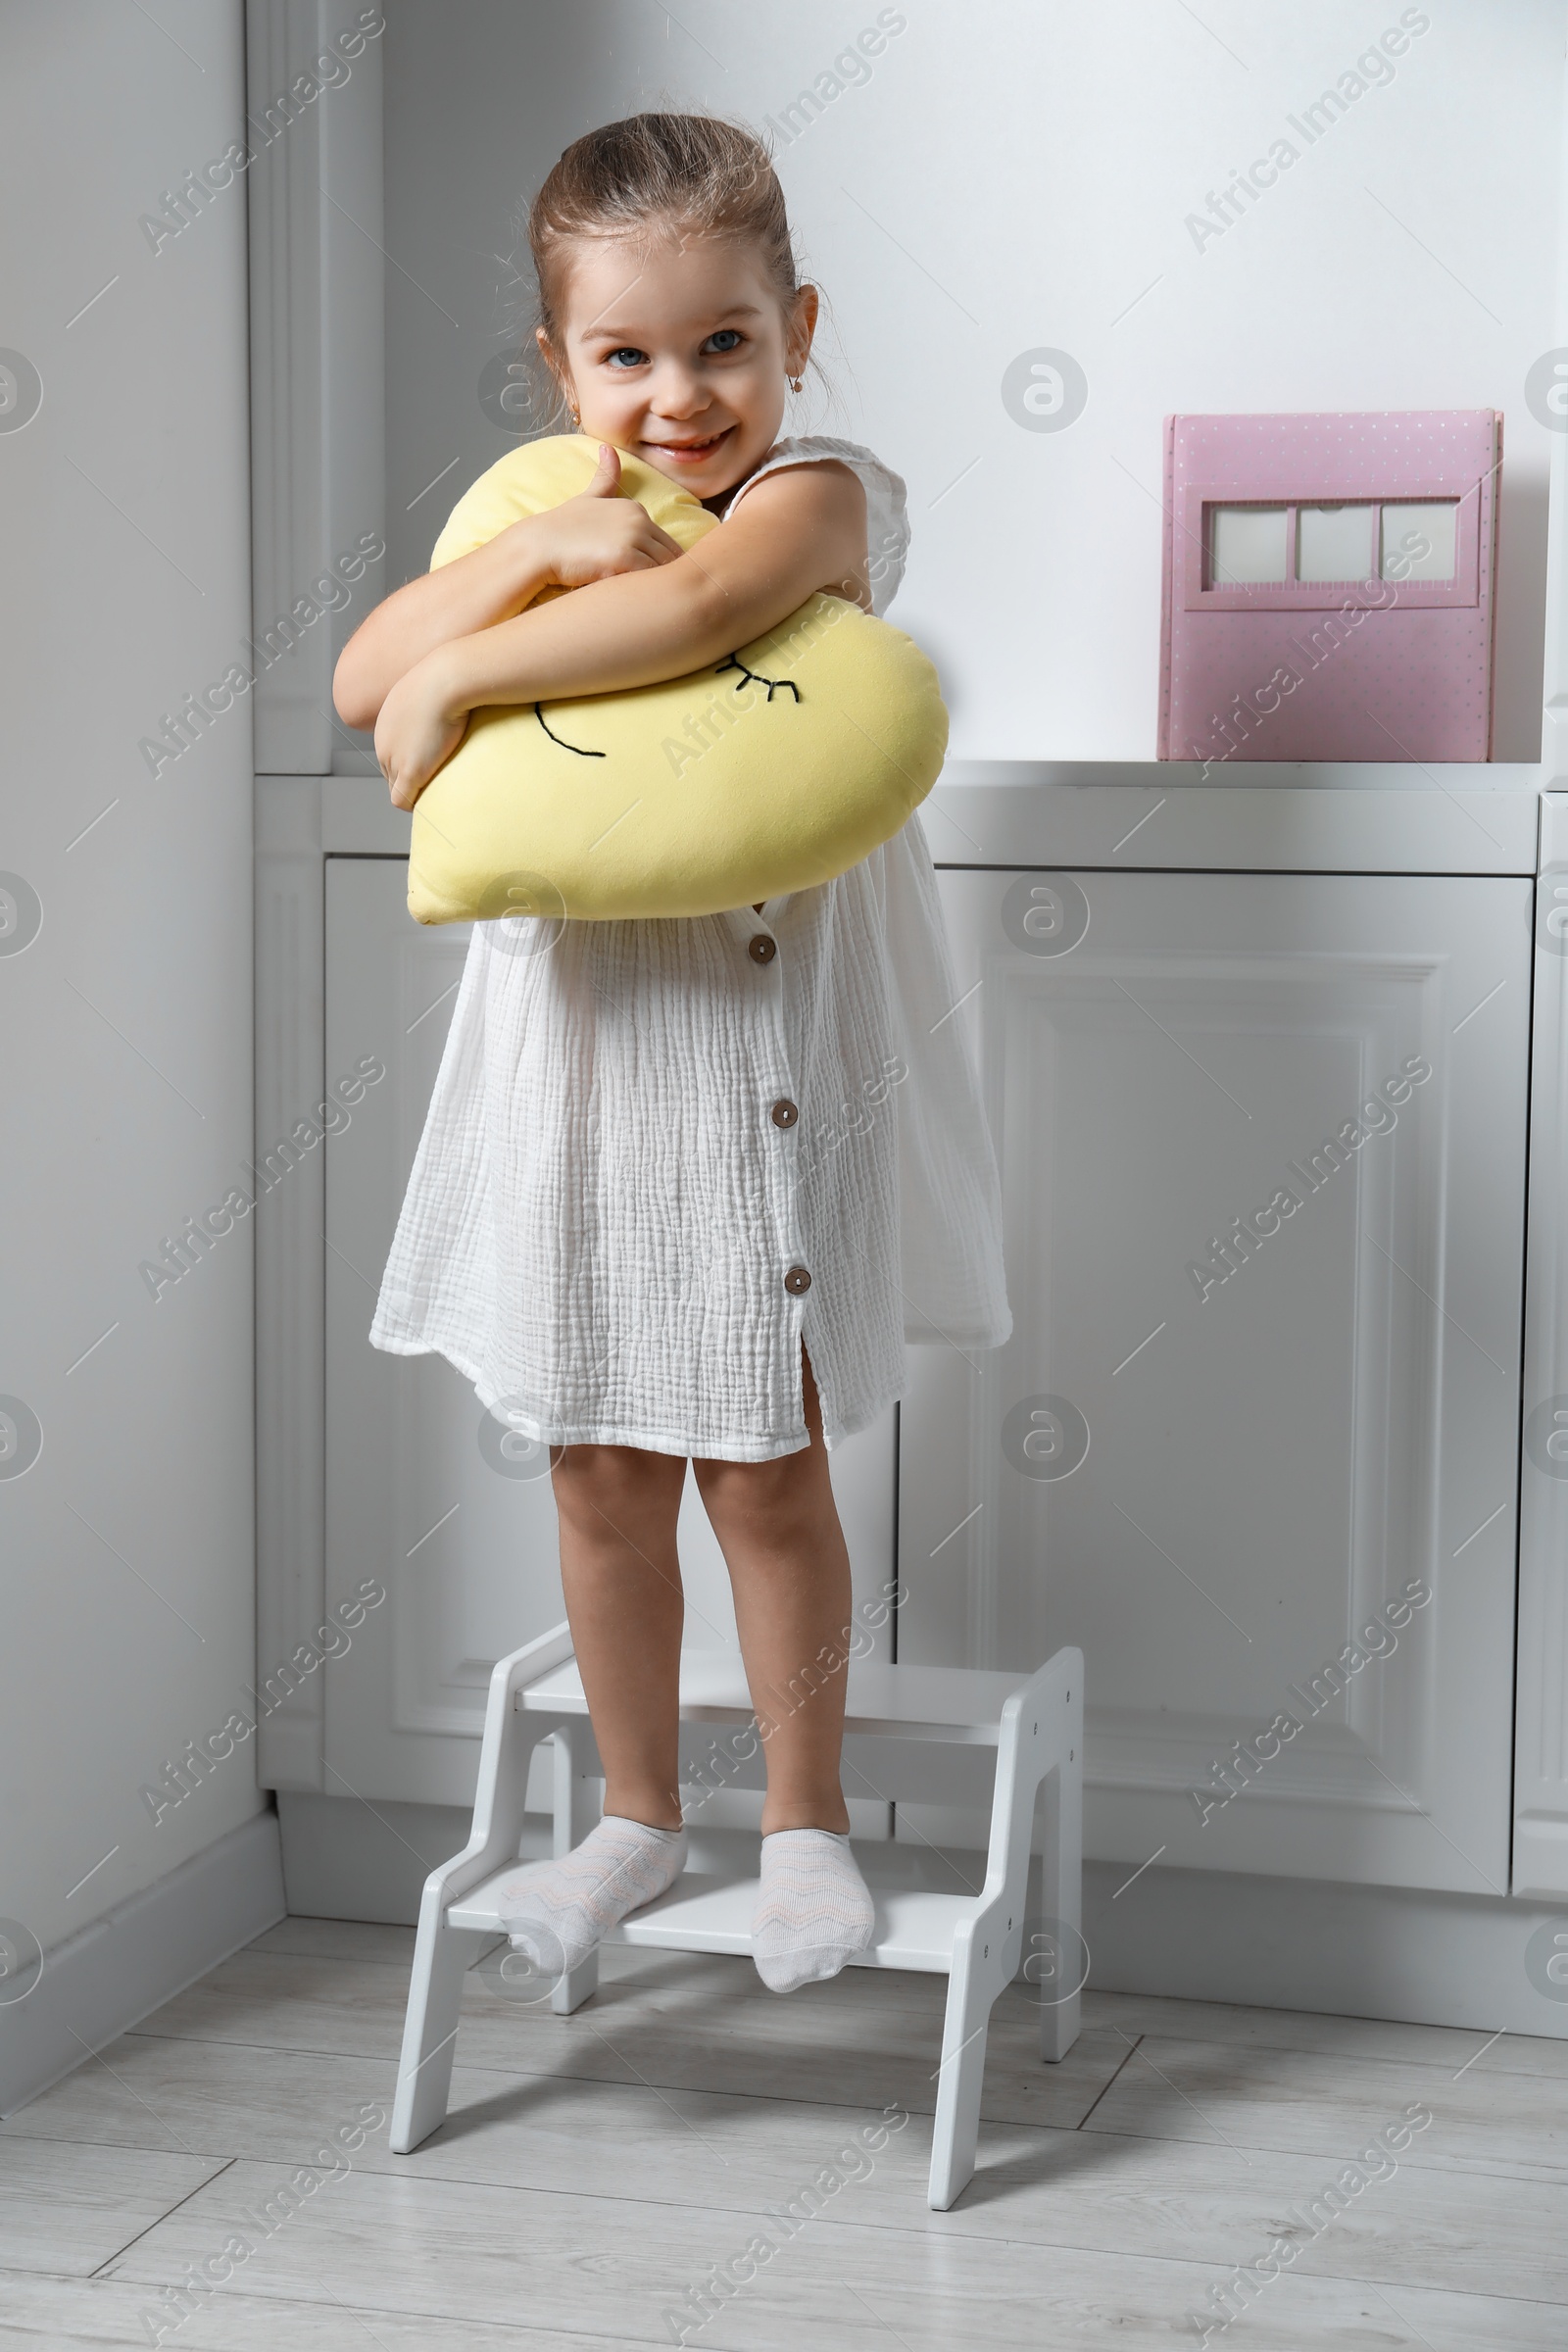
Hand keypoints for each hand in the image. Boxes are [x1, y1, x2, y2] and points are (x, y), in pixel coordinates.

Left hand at [375, 656, 469, 810]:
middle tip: (437, 784)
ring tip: (438, 795)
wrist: (447, 679)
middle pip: (391, 773)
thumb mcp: (435, 683)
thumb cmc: (450, 676)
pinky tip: (434, 803)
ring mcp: (394, 758)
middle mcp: (383, 742)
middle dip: (410, 780)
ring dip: (414, 793)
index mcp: (386, 723)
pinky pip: (403, 800)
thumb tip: (457, 696)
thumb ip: (437, 696)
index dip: (411, 763)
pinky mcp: (409, 771)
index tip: (433, 766)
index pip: (391, 753)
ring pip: (396, 787)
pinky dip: (415, 804)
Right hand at [534, 443, 682, 587]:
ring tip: (654, 601)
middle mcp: (638, 519)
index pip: (666, 542)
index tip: (656, 581)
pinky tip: (641, 601)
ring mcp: (632, 538)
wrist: (539, 546)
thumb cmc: (562, 527)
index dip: (663, 564)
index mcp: (635, 509)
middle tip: (663, 597)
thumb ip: (605, 476)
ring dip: (660, 585)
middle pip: (669, 555)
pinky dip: (649, 591)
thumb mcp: (589, 497)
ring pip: (663, 568)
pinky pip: (650, 578)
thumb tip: (608, 447)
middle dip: (668, 576)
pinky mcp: (624, 558)